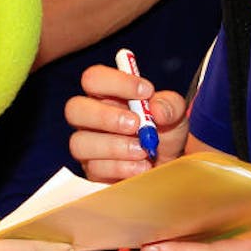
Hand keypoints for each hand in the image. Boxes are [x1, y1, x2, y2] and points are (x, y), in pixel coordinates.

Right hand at [65, 62, 189, 181]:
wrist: (168, 167)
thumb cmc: (164, 134)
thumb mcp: (175, 114)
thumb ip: (170, 105)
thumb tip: (156, 110)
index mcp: (106, 95)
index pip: (94, 79)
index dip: (116, 82)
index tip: (146, 91)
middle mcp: (90, 118)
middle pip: (74, 109)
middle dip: (105, 117)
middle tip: (136, 124)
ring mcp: (88, 145)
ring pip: (80, 142)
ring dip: (114, 146)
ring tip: (143, 150)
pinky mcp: (93, 171)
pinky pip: (95, 168)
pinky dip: (122, 167)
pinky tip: (141, 167)